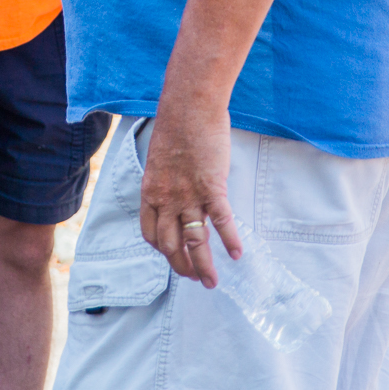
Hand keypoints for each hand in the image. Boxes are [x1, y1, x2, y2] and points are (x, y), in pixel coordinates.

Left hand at [140, 101, 241, 286]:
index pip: (151, 233)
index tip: (172, 256)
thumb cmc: (176, 127)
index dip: (161, 250)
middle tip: (194, 279)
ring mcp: (189, 196)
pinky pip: (221, 222)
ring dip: (203, 265)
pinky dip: (230, 241)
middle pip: (170, 245)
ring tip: (212, 282)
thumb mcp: (161, 159)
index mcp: (151, 192)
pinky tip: (237, 254)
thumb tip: (177, 191)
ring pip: (195, 241)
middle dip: (181, 267)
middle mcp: (166, 199)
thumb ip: (166, 181)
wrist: (189, 107)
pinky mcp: (211, 187)